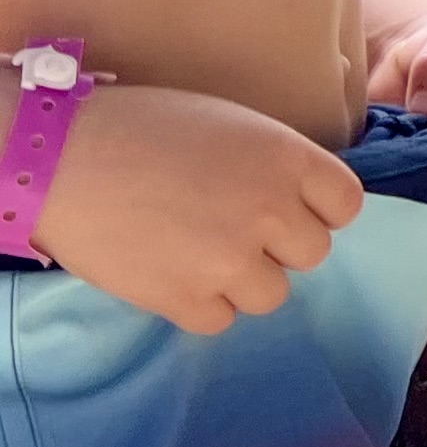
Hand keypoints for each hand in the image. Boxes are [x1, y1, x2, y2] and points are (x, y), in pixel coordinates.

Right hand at [34, 88, 365, 334]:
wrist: (60, 156)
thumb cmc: (143, 128)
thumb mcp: (232, 126)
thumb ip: (274, 165)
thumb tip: (298, 203)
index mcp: (288, 160)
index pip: (346, 205)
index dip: (319, 209)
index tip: (289, 208)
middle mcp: (271, 212)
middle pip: (312, 253)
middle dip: (278, 245)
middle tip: (232, 228)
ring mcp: (230, 260)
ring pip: (271, 294)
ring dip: (242, 280)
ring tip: (198, 252)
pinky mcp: (184, 299)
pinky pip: (220, 320)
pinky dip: (200, 304)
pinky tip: (172, 273)